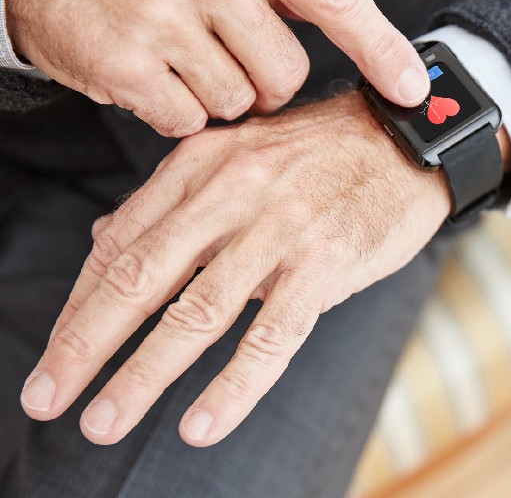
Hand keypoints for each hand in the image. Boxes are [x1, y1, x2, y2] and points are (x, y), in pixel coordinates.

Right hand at [5, 0, 429, 135]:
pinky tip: (151, 71)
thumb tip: (353, 2)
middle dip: (265, 77)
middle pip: (283, 73)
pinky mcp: (122, 63)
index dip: (379, 47)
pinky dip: (176, 109)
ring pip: (236, 103)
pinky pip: (186, 122)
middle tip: (225, 50)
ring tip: (179, 52)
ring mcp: (160, 16)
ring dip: (218, 92)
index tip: (413, 89)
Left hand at [19, 93, 469, 445]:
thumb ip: (174, 201)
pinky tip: (201, 424)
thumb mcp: (240, 156)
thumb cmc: (323, 156)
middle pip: (141, 277)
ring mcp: (279, 228)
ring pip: (197, 312)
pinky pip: (271, 336)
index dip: (80, 303)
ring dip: (144, 373)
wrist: (410, 141)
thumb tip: (105, 240)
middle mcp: (231, 191)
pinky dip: (233, 387)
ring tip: (105, 420)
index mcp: (201, 164)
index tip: (57, 350)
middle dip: (86, 343)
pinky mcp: (325, 264)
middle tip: (46, 395)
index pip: (120, 242)